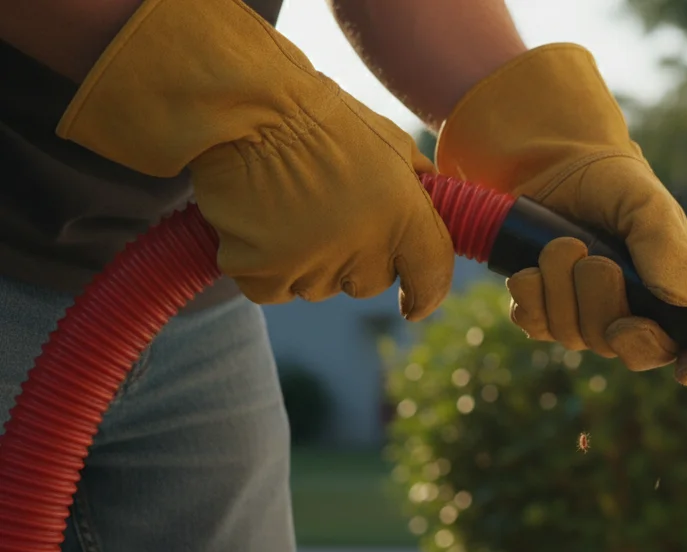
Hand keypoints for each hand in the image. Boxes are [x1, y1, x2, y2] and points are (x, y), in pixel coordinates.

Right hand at [56, 0, 455, 319]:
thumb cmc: (322, 118)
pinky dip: (266, 266)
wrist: (249, 108)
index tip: (414, 304)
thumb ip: (417, 181)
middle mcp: (364, 249)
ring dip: (309, 260)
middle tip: (330, 214)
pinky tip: (261, 225)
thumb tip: (433, 199)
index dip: (426, 294)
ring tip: (289, 208)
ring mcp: (312, 265)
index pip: (431, 275)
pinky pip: (274, 288)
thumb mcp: (390, 140)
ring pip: (319, 286)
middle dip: (357, 258)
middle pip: (370, 282)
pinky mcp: (264, 273)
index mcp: (404, 216)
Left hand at [434, 44, 686, 385]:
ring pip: (576, 338)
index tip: (685, 369)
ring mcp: (589, 319)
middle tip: (592, 259)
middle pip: (627, 350)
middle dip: (603, 304)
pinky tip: (531, 268)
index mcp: (677, 294)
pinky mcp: (548, 313)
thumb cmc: (613, 183)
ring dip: (561, 290)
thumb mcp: (646, 201)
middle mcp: (637, 315)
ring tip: (561, 244)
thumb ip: (665, 244)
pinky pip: (537, 327)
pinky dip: (532, 297)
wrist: (555, 167)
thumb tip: (683, 299)